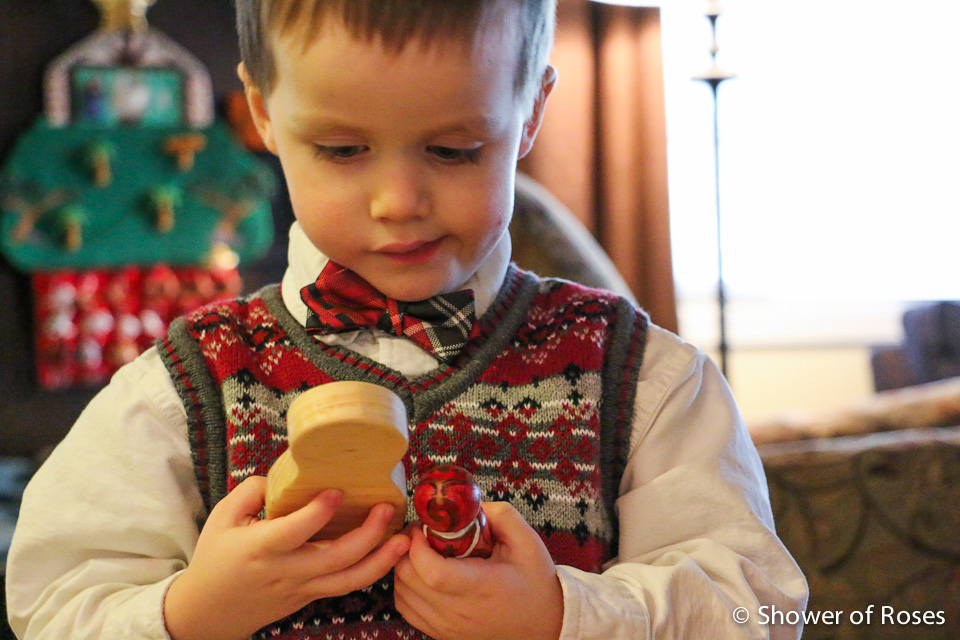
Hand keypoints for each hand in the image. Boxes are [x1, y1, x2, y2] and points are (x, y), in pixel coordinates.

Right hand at [163, 476, 410, 639]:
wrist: (208, 613)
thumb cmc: (214, 558)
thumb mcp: (222, 517)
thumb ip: (253, 491)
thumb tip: (286, 474)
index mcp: (259, 549)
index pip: (293, 532)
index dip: (317, 513)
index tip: (339, 491)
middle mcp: (285, 571)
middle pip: (334, 559)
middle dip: (367, 535)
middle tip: (387, 507)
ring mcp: (301, 588)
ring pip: (347, 580)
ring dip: (380, 561)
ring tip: (404, 539)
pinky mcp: (310, 597)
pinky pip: (345, 585)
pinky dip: (371, 570)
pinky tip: (390, 552)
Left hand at [394, 501, 563, 639]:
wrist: (543, 624)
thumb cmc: (534, 580)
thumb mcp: (527, 541)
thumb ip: (500, 514)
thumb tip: (465, 503)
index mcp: (481, 588)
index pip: (433, 572)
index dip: (418, 546)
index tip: (424, 527)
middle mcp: (459, 612)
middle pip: (410, 579)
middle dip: (407, 548)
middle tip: (421, 531)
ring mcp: (447, 627)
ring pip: (402, 593)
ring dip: (404, 566)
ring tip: (423, 550)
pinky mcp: (441, 634)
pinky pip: (406, 608)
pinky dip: (406, 587)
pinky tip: (423, 573)